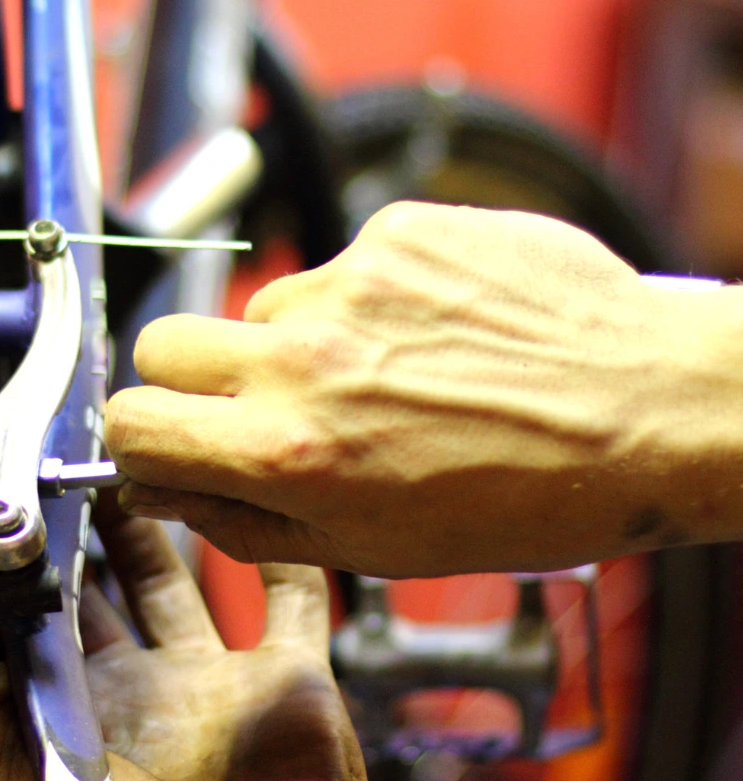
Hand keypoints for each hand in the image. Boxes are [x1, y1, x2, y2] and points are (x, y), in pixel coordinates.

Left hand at [0, 497, 365, 780]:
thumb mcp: (24, 757)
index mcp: (88, 707)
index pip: (53, 606)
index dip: (42, 546)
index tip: (35, 481)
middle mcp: (151, 691)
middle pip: (121, 584)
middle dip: (105, 518)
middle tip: (93, 452)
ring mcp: (222, 684)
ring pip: (195, 583)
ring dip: (179, 523)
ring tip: (155, 461)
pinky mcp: (293, 684)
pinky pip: (294, 602)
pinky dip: (285, 554)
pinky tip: (260, 507)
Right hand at [105, 201, 742, 575]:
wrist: (647, 407)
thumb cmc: (528, 494)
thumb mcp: (374, 549)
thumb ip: (249, 520)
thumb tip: (170, 483)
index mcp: (290, 451)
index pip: (133, 422)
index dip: (139, 436)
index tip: (165, 436)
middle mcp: (304, 359)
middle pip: (162, 341)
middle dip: (189, 377)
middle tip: (254, 400)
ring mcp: (350, 283)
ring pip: (265, 308)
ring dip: (300, 342)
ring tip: (388, 372)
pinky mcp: (395, 232)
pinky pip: (340, 268)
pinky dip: (370, 300)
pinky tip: (433, 331)